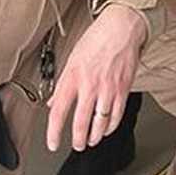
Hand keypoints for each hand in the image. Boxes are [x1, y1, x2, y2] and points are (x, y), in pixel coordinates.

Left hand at [46, 4, 147, 153]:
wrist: (121, 29)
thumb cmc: (96, 40)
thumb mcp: (72, 59)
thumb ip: (62, 84)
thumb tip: (53, 101)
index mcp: (72, 77)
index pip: (58, 111)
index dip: (53, 132)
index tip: (52, 143)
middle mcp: (89, 85)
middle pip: (80, 122)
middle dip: (78, 140)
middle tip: (76, 145)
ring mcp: (107, 89)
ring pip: (100, 123)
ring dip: (94, 136)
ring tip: (91, 140)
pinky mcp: (123, 90)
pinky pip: (116, 115)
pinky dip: (111, 127)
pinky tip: (107, 129)